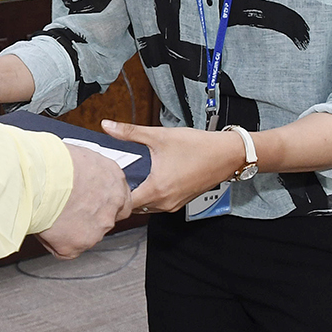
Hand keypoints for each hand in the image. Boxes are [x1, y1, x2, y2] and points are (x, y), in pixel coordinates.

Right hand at [37, 144, 133, 258]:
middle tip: (69, 208)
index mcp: (114, 178)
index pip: (120, 198)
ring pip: (86, 235)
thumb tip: (80, 177)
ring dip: (71, 228)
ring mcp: (97, 227)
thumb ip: (88, 173)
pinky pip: (66, 248)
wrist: (37, 176)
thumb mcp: (79, 156)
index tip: (90, 201)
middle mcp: (112, 204)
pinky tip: (45, 224)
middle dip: (89, 217)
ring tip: (51, 212)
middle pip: (106, 218)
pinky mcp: (77, 244)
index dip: (102, 201)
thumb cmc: (51, 160)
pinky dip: (54, 240)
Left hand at [103, 121, 244, 213]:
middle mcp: (165, 202)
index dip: (111, 193)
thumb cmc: (197, 146)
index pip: (124, 203)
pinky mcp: (181, 201)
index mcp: (157, 190)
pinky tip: (145, 179)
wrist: (228, 154)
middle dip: (121, 195)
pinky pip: (158, 204)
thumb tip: (106, 125)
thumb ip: (130, 132)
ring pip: (146, 206)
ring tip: (126, 179)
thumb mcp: (159, 136)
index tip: (103, 182)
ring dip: (136, 196)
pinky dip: (149, 195)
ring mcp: (174, 204)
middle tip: (110, 180)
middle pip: (134, 206)